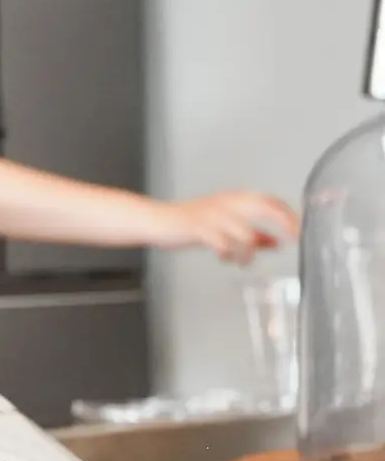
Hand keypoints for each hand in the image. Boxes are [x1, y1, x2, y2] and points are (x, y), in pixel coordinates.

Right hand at [162, 192, 299, 264]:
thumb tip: (278, 242)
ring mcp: (214, 215)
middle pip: (264, 208)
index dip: (289, 214)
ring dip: (249, 252)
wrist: (159, 221)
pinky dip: (228, 255)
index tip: (301, 229)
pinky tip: (225, 258)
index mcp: (236, 200)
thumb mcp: (226, 224)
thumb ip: (254, 234)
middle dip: (283, 223)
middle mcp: (228, 204)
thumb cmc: (191, 223)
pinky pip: (223, 245)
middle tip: (294, 238)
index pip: (270, 201)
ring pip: (245, 233)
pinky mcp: (200, 229)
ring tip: (243, 261)